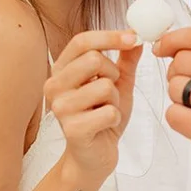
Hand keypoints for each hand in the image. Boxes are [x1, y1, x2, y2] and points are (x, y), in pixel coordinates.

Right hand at [45, 30, 142, 180]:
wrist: (94, 156)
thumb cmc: (102, 116)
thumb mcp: (117, 83)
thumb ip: (125, 59)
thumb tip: (136, 34)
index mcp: (62, 70)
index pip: (82, 41)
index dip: (109, 36)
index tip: (134, 37)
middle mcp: (54, 86)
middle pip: (94, 59)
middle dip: (113, 74)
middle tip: (111, 91)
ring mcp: (60, 108)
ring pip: (105, 86)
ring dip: (115, 100)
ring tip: (105, 111)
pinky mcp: (72, 129)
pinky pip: (109, 112)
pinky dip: (115, 118)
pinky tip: (105, 126)